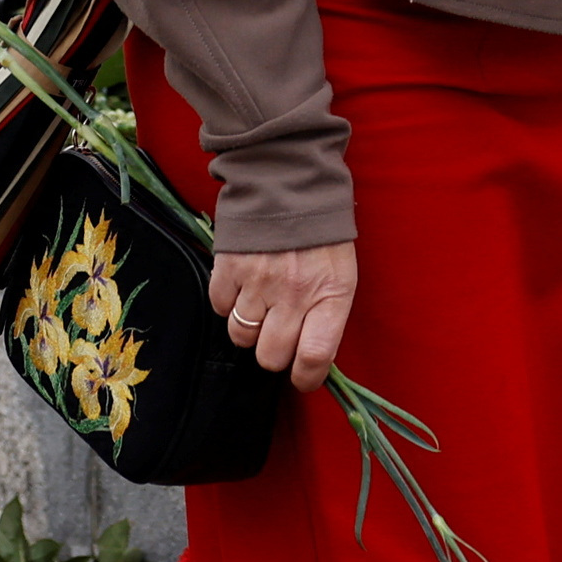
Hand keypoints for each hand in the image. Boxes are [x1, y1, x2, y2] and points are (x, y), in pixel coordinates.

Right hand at [218, 240, 356, 390]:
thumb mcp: (342, 274)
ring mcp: (258, 282)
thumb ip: (327, 315)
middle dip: (274, 351)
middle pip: (270, 356)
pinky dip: (227, 302)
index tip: (302, 377)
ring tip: (261, 304)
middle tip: (279, 331)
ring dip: (249, 327)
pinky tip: (243, 284)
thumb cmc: (322, 234)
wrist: (289, 184)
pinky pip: (219, 308)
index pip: (315, 357)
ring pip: (241, 336)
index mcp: (330, 295)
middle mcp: (294, 294)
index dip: (306, 376)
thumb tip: (309, 356)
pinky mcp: (228, 269)